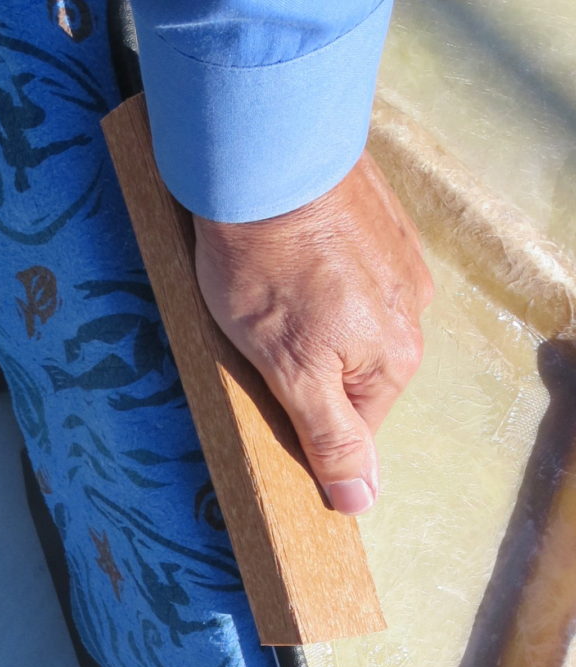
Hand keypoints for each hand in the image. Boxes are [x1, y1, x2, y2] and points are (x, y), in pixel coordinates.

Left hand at [193, 149, 433, 514]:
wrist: (264, 160)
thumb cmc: (268, 273)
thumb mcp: (292, 372)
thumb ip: (330, 436)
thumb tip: (361, 501)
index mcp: (395, 358)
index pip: (354, 427)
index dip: (304, 421)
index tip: (268, 397)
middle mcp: (411, 311)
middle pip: (351, 374)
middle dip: (305, 368)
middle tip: (260, 338)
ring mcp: (396, 262)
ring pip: (347, 324)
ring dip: (308, 322)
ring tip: (265, 297)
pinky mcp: (375, 224)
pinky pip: (345, 277)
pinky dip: (314, 280)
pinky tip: (281, 265)